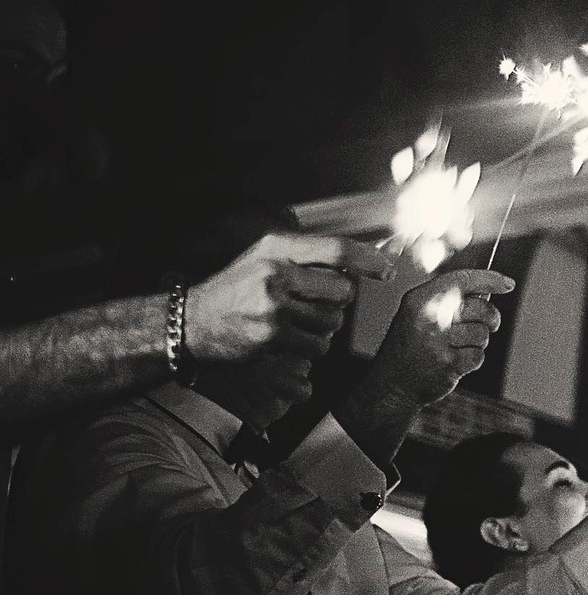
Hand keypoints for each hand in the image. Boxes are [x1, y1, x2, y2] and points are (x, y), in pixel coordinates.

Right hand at [185, 234, 399, 364]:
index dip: (368, 260)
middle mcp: (276, 273)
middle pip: (342, 291)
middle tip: (315, 304)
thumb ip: (305, 257)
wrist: (194, 321)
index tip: (386, 270)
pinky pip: (317, 345)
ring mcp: (274, 305)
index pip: (336, 249)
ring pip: (332, 321)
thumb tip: (355, 264)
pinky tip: (289, 338)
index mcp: (276, 248)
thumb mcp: (263, 258)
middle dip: (337, 302)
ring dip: (323, 327)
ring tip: (296, 322)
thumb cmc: (236, 290)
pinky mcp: (273, 335)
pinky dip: (310, 345)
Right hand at [365, 267, 512, 406]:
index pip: (461, 280)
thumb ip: (447, 299)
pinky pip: (478, 356)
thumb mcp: (417, 312)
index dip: (489, 279)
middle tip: (482, 325)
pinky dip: (472, 360)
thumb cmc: (409, 346)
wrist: (392, 382)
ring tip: (457, 347)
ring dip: (477, 342)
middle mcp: (428, 317)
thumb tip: (487, 289)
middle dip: (489, 318)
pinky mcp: (448, 364)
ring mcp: (437, 341)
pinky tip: (455, 361)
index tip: (507, 284)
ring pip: (482, 334)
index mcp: (420, 300)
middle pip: (480, 307)